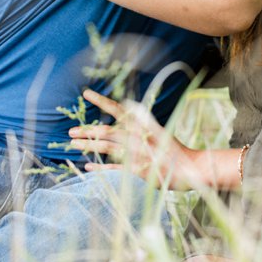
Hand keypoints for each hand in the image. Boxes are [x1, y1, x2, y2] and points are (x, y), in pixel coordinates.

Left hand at [67, 89, 198, 187]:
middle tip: (70, 132)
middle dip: (86, 130)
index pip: (117, 108)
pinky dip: (99, 167)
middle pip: (106, 130)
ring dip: (88, 146)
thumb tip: (128, 106)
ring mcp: (136, 153)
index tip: (86, 93)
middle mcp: (136, 136)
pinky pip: (113, 168)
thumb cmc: (173, 149)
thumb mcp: (158, 129)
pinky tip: (87, 166)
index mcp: (141, 124)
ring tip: (73, 145)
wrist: (190, 168)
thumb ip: (142, 120)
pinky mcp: (137, 169)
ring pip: (106, 147)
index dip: (101, 100)